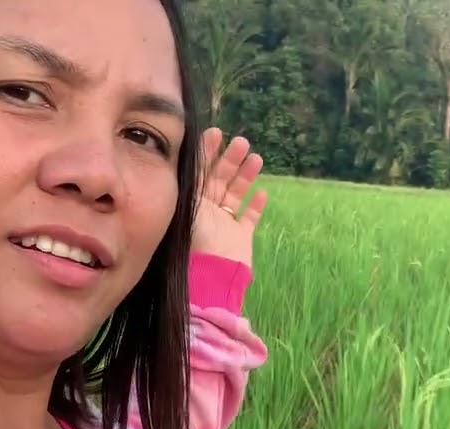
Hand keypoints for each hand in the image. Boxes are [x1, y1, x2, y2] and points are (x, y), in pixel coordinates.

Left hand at [192, 128, 268, 268]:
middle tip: (241, 142)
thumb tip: (187, 149)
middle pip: (219, 179)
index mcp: (191, 202)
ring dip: (245, 176)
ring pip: (236, 194)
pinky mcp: (240, 237)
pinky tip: (261, 193)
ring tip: (256, 158)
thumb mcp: (189, 204)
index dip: (207, 151)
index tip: (216, 132)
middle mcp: (206, 211)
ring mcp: (224, 224)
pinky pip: (249, 218)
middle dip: (230, 159)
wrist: (212, 274)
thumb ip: (192, 180)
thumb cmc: (195, 240)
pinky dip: (256, 205)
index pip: (199, 171)